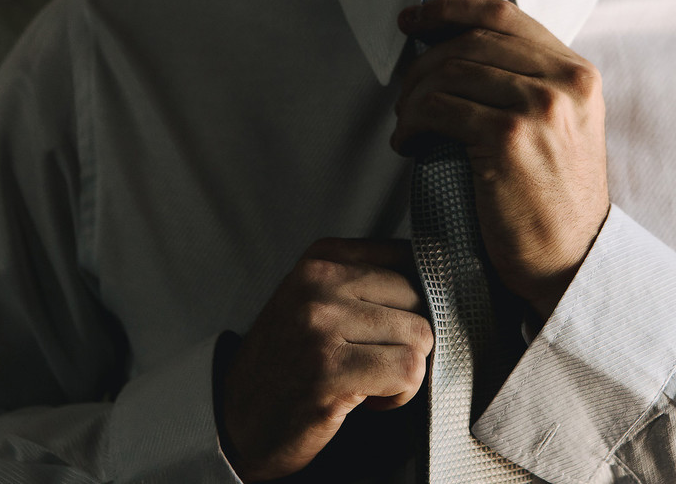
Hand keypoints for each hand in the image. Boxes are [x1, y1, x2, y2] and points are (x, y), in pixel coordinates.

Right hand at [219, 238, 432, 481]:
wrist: (236, 418)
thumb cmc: (288, 361)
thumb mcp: (316, 299)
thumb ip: (366, 280)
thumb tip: (439, 278)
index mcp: (321, 258)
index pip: (408, 257)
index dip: (417, 299)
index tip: (400, 325)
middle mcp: (319, 284)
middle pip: (418, 298)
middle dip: (411, 338)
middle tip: (380, 361)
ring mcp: (321, 326)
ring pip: (419, 336)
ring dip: (407, 370)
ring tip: (373, 380)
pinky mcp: (330, 371)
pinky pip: (407, 372)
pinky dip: (400, 394)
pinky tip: (371, 400)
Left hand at [392, 0, 610, 318]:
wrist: (572, 261)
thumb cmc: (554, 201)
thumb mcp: (561, 128)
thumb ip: (529, 84)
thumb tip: (458, 50)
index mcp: (578, 73)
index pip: (504, 15)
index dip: (449, 10)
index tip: (413, 20)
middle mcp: (564, 83)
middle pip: (470, 41)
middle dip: (423, 62)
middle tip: (402, 92)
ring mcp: (539, 109)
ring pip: (449, 72)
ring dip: (412, 96)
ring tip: (406, 123)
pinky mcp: (508, 139)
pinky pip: (438, 110)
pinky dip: (411, 124)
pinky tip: (407, 143)